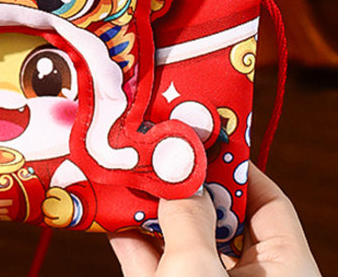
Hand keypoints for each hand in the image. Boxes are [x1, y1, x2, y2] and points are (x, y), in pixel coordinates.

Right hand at [109, 164, 321, 275]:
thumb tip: (177, 174)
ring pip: (185, 241)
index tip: (200, 135)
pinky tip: (112, 218)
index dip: (236, 167)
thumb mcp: (198, 274)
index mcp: (285, 273)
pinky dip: (138, 244)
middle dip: (184, 184)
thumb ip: (185, 218)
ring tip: (126, 175)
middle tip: (155, 149)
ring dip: (153, 211)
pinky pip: (160, 267)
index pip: (268, 204)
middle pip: (221, 217)